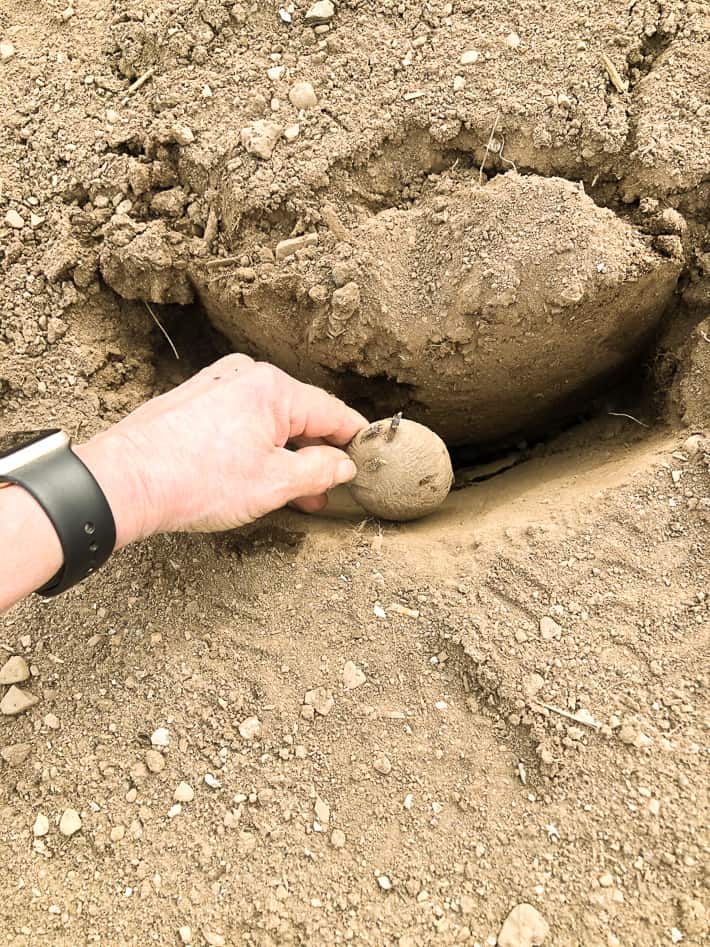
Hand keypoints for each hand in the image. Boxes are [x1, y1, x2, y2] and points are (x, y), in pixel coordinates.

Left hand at [75, 355, 367, 546]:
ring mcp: (216, 384)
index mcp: (273, 388)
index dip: (356, 439)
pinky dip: (257, 446)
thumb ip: (319, 471)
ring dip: (286, 455)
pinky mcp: (194, 400)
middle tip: (329, 490)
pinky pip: (241, 419)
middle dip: (318, 454)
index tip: (370, 459)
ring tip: (295, 494)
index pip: (333, 412)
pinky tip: (257, 475)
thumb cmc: (197, 481)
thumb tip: (343, 464)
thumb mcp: (274, 484)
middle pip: (300, 414)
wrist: (125, 482)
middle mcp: (245, 375)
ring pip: (269, 420)